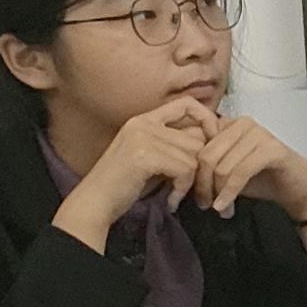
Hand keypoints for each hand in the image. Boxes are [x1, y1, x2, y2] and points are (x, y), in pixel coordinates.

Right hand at [58, 96, 219, 240]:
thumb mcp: (152, 157)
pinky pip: (185, 168)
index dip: (207, 120)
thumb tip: (212, 140)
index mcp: (144, 119)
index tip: (212, 145)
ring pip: (195, 155)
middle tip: (191, 187)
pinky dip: (183, 188)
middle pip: (197, 136)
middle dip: (201, 165)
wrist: (94, 203)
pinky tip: (171, 200)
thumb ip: (175, 145)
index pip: (188, 103)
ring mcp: (143, 137)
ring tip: (177, 195)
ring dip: (192, 181)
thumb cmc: (124, 185)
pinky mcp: (144, 155)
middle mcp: (143, 123)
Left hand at [187, 113, 306, 221]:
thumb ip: (205, 166)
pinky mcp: (272, 149)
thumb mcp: (225, 170)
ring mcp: (258, 134)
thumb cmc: (261, 179)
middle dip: (201, 186)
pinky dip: (229, 194)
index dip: (188, 172)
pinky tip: (225, 208)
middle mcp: (242, 123)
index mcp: (227, 123)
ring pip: (221, 166)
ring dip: (216, 194)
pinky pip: (240, 173)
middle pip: (205, 156)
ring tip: (219, 209)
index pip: (194, 145)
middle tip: (203, 205)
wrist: (298, 188)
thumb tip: (173, 175)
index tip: (186, 195)